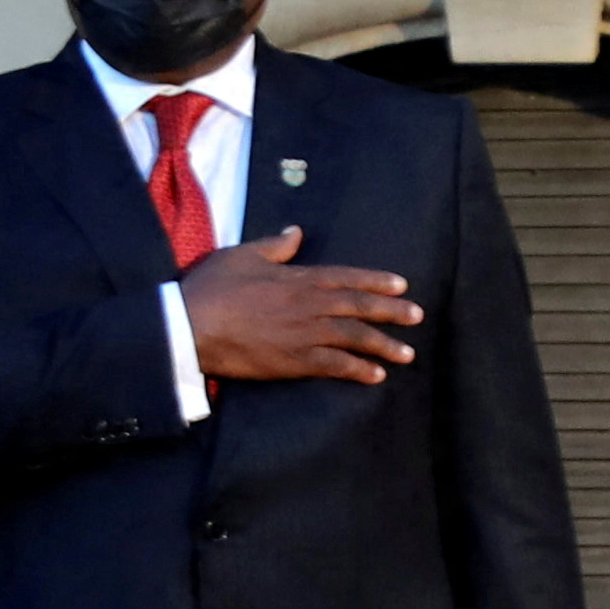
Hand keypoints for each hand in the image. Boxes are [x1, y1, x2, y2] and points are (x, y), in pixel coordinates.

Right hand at [185, 231, 419, 386]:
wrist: (192, 325)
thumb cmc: (213, 288)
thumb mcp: (243, 254)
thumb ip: (275, 245)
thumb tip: (297, 232)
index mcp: (299, 277)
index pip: (348, 277)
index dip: (377, 281)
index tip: (401, 285)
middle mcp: (310, 304)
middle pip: (360, 307)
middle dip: (392, 312)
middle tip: (417, 316)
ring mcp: (305, 334)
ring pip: (354, 338)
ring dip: (384, 345)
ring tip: (407, 354)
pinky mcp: (294, 361)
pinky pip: (334, 366)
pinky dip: (357, 370)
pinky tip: (376, 376)